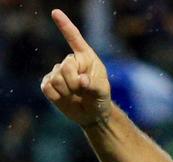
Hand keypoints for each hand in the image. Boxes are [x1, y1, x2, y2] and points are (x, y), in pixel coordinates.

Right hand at [40, 9, 111, 127]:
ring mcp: (57, 72)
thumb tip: (81, 81)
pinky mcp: (48, 84)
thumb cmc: (100, 98)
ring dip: (67, 92)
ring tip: (76, 95)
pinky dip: (57, 97)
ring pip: (56, 79)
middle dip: (74, 83)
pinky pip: (47, 88)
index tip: (55, 13)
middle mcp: (70, 61)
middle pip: (65, 67)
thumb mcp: (103, 91)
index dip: (65, 26)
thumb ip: (94, 85)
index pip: (75, 39)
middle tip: (83, 91)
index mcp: (86, 57)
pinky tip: (65, 98)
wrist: (92, 114)